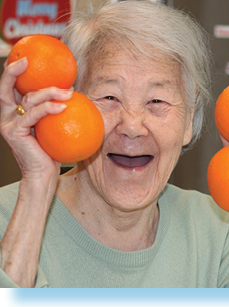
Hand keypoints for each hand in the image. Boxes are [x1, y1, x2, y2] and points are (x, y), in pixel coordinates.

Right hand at [0, 58, 72, 179]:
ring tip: (67, 92)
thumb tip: (71, 93)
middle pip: (7, 88)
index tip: (28, 60)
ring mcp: (8, 124)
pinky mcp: (14, 132)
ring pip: (27, 99)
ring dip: (49, 92)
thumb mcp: (52, 127)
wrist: (42, 173)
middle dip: (14, 72)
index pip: (11, 89)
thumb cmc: (50, 151)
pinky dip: (49, 108)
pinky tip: (63, 106)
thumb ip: (53, 112)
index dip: (14, 73)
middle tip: (29, 62)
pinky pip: (34, 115)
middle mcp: (7, 116)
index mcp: (14, 113)